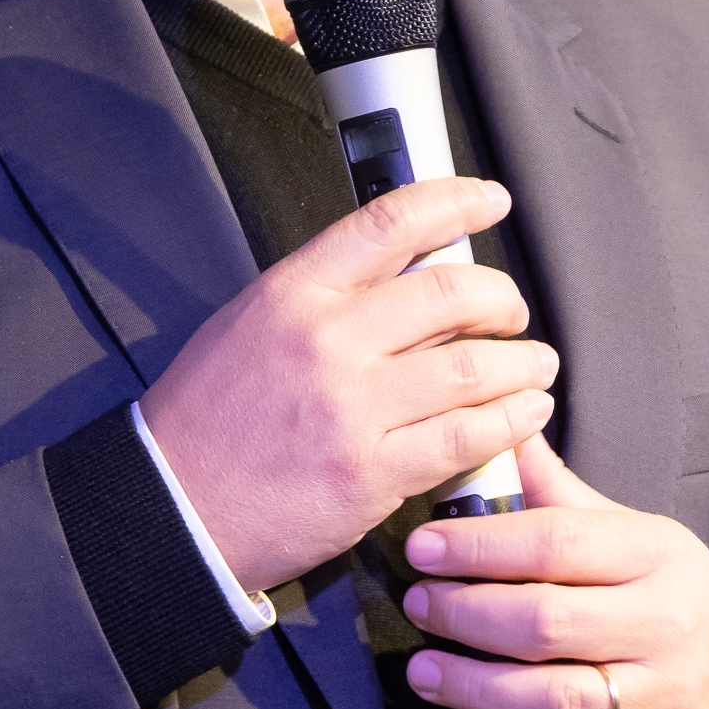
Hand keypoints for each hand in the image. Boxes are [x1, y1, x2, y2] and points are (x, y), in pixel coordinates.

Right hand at [141, 177, 557, 594]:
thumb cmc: (208, 420)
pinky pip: (466, 436)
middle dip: (502, 298)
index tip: (489, 199)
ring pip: (473, 367)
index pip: (391, 222)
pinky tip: (524, 415)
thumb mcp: (249, 325)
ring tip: (535, 366)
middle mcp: (328, 342)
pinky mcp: (372, 473)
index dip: (455, 201)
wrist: (173, 509)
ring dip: (522, 363)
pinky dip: (510, 422)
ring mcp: (353, 409)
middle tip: (513, 312)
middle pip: (451, 293)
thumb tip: (402, 272)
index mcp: (294, 294)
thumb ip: (323, 295)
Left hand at [397, 437, 708, 708]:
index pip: (558, 542)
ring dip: (475, 689)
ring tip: (426, 673)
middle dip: (466, 615)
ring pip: (554, 700)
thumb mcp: (636, 536)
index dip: (480, 545)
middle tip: (419, 607)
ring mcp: (663, 700)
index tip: (423, 548)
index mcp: (656, 556)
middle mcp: (664, 626)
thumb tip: (502, 433)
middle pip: (546, 623)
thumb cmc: (674, 598)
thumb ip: (561, 496)